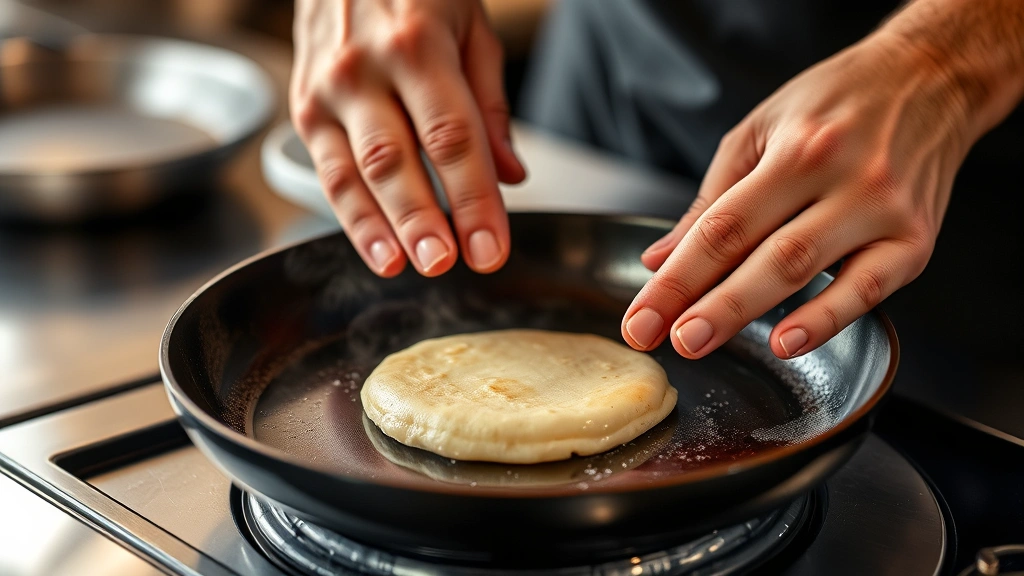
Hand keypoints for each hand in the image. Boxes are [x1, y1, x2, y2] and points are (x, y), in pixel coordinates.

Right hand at [290, 0, 525, 276]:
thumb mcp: (471, 25)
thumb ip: (490, 104)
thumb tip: (508, 175)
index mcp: (416, 44)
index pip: (451, 136)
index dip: (473, 198)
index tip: (491, 246)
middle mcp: (363, 68)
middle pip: (395, 160)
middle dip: (422, 220)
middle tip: (445, 263)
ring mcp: (325, 90)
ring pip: (351, 174)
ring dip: (379, 229)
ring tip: (405, 267)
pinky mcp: (303, 108)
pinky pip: (327, 172)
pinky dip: (351, 217)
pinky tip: (376, 248)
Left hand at [621, 30, 974, 359]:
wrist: (931, 79)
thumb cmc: (837, 103)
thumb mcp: (761, 130)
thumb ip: (711, 200)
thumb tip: (662, 259)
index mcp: (796, 149)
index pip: (721, 226)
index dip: (676, 277)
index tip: (641, 317)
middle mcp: (841, 178)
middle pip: (760, 251)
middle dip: (705, 301)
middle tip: (666, 338)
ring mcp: (882, 211)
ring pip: (807, 270)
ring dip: (748, 311)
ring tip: (703, 341)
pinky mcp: (916, 241)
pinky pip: (869, 290)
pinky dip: (827, 320)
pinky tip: (789, 342)